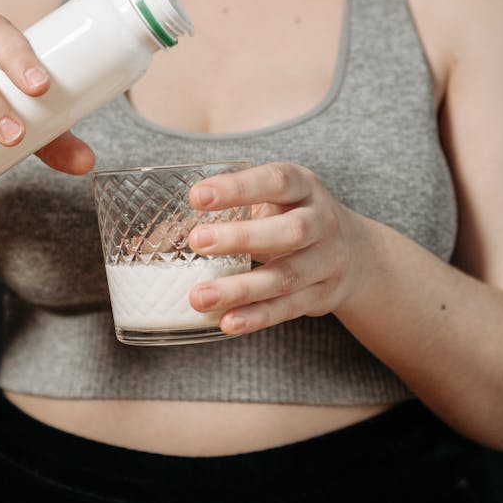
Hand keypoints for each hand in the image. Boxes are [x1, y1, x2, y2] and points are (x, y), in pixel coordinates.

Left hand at [186, 162, 367, 334]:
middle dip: (242, 237)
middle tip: (196, 242)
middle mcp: (321, 220)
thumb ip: (224, 213)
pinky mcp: (322, 294)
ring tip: (199, 296)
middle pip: (290, 231)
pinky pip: (288, 308)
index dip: (237, 188)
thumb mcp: (269, 201)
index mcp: (303, 186)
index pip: (274, 181)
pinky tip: (227, 322)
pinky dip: (257, 317)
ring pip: (286, 275)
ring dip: (241, 288)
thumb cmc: (289, 217)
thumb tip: (147, 243)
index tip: (196, 196)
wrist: (355, 252)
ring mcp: (327, 260)